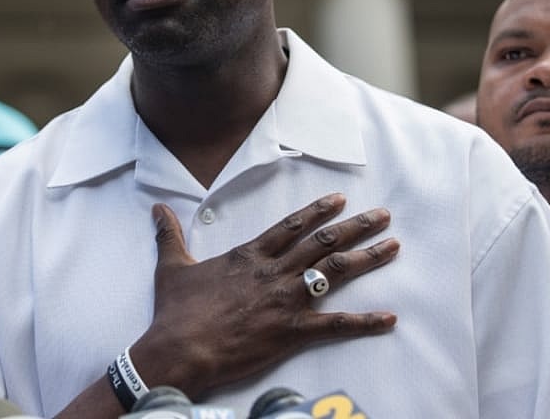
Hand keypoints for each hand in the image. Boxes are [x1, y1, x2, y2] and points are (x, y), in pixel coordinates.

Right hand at [131, 193, 398, 398]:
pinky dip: (365, 322)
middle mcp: (273, 272)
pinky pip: (336, 325)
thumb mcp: (172, 267)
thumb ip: (170, 235)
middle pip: (322, 243)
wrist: (179, 349)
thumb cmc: (176, 311)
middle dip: (356, 227)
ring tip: (392, 247)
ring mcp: (285, 301)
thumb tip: (158, 209)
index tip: (340, 200)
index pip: (291, 226)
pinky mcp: (291, 332)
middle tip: (382, 216)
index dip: (317, 211)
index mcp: (249, 255)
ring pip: (334, 273)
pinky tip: (389, 318)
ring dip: (366, 258)